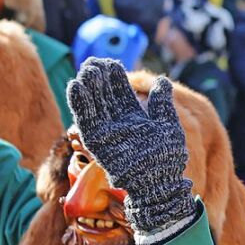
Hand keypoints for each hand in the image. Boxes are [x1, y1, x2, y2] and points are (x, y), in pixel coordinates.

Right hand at [66, 58, 193, 234]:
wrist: (158, 183)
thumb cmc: (167, 157)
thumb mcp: (168, 126)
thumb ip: (163, 103)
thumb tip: (163, 80)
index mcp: (135, 117)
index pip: (121, 92)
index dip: (115, 77)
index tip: (111, 62)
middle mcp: (118, 123)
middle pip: (104, 95)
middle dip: (99, 78)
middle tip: (94, 61)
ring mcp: (107, 132)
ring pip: (94, 104)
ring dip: (88, 87)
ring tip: (85, 70)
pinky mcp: (96, 142)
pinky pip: (85, 120)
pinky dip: (79, 103)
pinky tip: (75, 86)